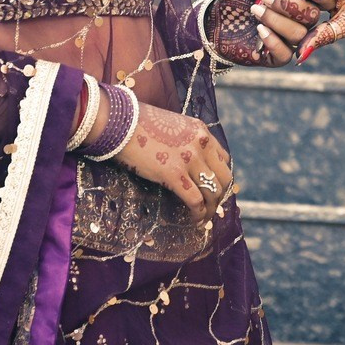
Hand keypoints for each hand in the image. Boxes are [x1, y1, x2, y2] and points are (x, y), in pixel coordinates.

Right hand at [108, 100, 235, 223]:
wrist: (121, 123)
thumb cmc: (139, 124)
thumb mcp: (172, 126)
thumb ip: (185, 140)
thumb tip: (184, 159)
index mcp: (201, 131)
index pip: (223, 159)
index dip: (220, 177)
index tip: (213, 189)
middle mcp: (202, 144)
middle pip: (224, 177)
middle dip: (220, 195)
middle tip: (211, 207)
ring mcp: (190, 159)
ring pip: (213, 191)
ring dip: (211, 208)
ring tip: (203, 218)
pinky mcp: (174, 174)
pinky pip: (195, 199)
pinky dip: (199, 213)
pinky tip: (195, 221)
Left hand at [204, 0, 302, 65]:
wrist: (218, 16)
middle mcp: (301, 19)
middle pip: (312, 16)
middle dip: (289, 6)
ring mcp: (290, 39)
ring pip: (299, 34)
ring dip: (277, 21)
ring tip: (255, 10)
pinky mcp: (277, 57)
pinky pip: (286, 54)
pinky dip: (273, 40)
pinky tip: (259, 29)